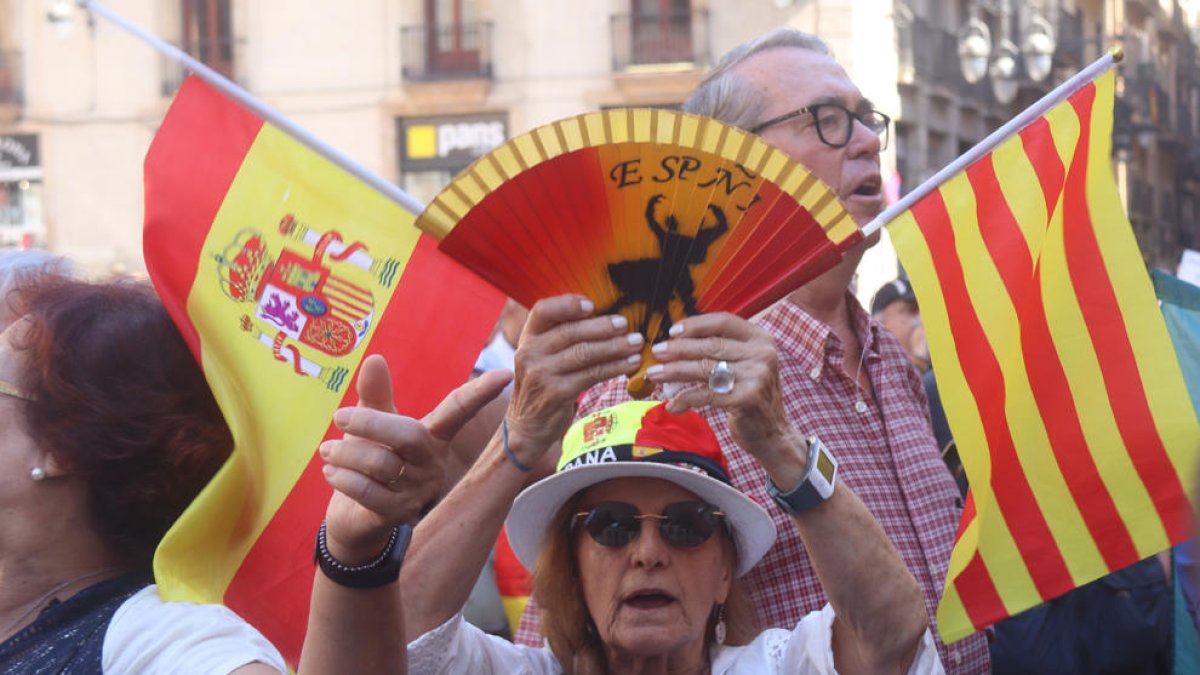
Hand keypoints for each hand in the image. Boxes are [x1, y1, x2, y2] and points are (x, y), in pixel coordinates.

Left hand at [320, 354, 511, 563]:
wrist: (355, 517)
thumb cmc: (370, 461)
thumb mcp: (372, 425)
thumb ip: (375, 395)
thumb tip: (375, 358)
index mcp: (432, 436)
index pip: (458, 411)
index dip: (480, 393)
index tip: (505, 375)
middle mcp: (432, 463)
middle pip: (408, 435)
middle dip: (370, 423)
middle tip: (339, 416)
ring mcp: (418, 490)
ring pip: (381, 464)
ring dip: (346, 453)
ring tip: (327, 450)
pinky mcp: (399, 514)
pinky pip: (368, 491)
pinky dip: (343, 478)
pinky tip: (331, 472)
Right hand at [503, 295, 643, 467]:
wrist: (527, 426)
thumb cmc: (543, 386)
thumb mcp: (542, 357)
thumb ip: (561, 337)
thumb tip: (604, 317)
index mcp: (528, 337)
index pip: (543, 310)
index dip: (568, 304)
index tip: (592, 305)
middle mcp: (530, 352)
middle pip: (570, 332)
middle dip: (602, 327)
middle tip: (625, 324)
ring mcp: (541, 374)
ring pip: (584, 353)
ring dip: (614, 347)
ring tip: (636, 343)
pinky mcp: (556, 393)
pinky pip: (592, 374)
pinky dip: (615, 367)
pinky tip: (631, 363)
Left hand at [644, 313, 807, 476]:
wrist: (773, 433)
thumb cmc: (749, 395)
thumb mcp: (744, 364)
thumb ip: (722, 349)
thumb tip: (677, 338)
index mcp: (761, 339)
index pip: (724, 322)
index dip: (696, 324)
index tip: (672, 331)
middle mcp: (762, 354)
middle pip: (710, 345)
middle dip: (678, 348)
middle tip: (657, 353)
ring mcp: (757, 376)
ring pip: (705, 368)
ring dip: (674, 372)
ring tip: (654, 375)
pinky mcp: (747, 399)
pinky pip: (705, 395)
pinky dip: (685, 399)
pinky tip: (672, 405)